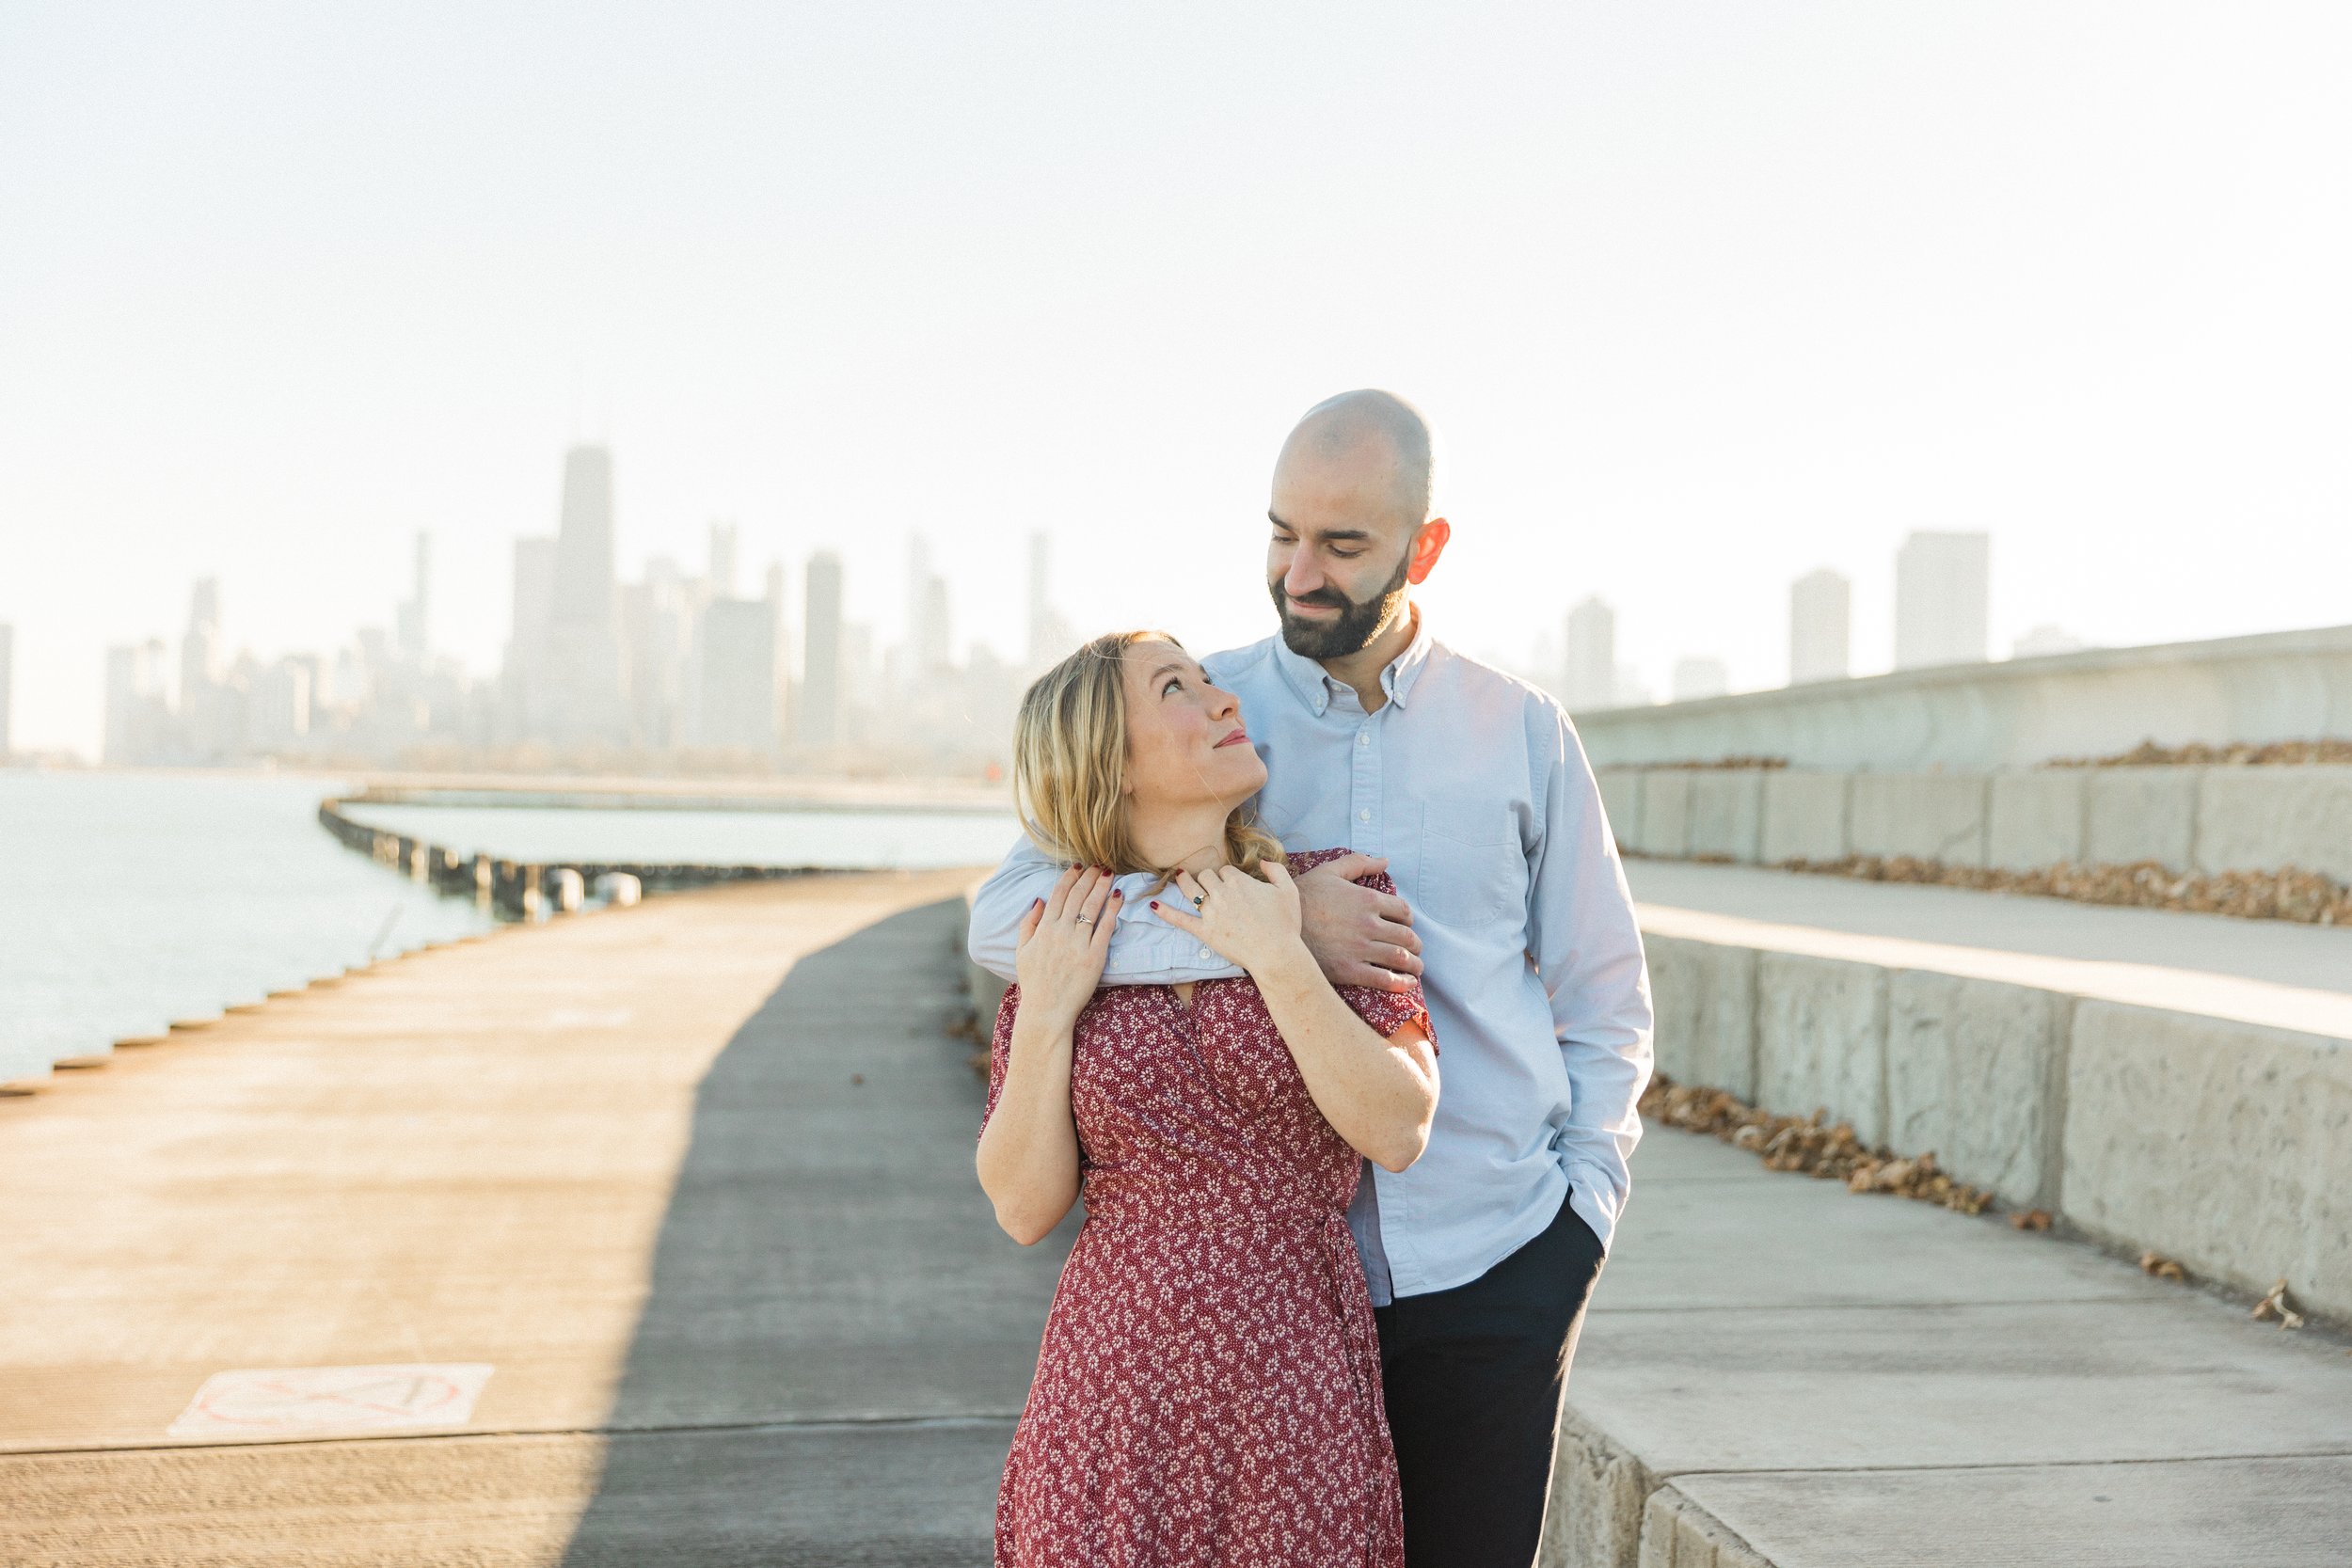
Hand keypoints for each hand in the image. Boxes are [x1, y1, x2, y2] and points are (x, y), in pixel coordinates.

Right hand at [1013, 866, 1120, 1030]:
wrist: (1046, 1010)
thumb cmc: (1034, 983)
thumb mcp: (1021, 951)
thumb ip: (1028, 924)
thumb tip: (1038, 900)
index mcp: (1043, 928)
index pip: (1058, 894)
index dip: (1070, 876)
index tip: (1078, 865)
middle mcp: (1061, 932)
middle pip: (1078, 896)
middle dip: (1089, 876)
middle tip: (1098, 864)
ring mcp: (1078, 943)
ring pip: (1092, 906)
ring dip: (1101, 886)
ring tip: (1109, 872)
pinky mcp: (1095, 956)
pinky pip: (1105, 927)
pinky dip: (1113, 909)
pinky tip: (1118, 896)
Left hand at [1152, 860, 1308, 977]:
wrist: (1276, 954)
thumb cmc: (1285, 925)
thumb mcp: (1289, 891)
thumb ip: (1276, 870)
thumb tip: (1262, 861)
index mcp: (1240, 882)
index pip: (1226, 871)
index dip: (1229, 877)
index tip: (1233, 886)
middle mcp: (1222, 893)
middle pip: (1207, 877)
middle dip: (1209, 879)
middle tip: (1212, 886)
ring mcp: (1211, 913)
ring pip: (1191, 890)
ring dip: (1184, 882)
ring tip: (1179, 876)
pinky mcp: (1205, 932)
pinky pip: (1180, 919)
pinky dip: (1165, 912)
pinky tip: (1152, 905)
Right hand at [1296, 853, 1421, 992]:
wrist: (1276, 928)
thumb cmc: (1302, 898)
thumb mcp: (1329, 872)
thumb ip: (1358, 863)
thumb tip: (1385, 860)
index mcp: (1367, 899)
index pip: (1403, 911)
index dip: (1409, 919)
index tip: (1406, 925)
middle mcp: (1369, 924)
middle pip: (1406, 936)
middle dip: (1416, 944)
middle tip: (1416, 949)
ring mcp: (1360, 948)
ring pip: (1401, 958)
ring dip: (1415, 965)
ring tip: (1416, 968)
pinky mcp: (1350, 970)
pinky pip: (1385, 979)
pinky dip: (1402, 983)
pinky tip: (1408, 984)